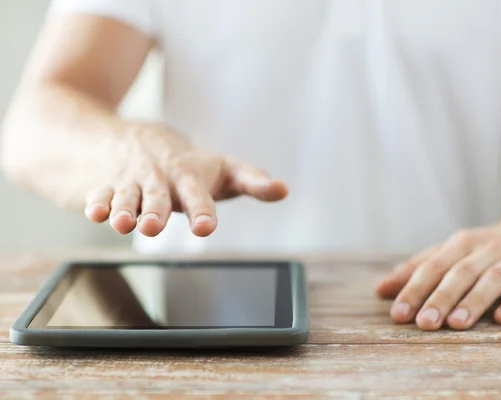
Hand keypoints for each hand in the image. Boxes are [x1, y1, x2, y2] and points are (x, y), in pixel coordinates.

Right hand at [83, 123, 287, 236]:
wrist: (135, 139)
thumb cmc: (188, 164)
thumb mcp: (222, 168)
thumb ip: (251, 180)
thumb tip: (284, 189)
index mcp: (191, 176)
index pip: (200, 195)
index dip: (203, 211)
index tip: (205, 228)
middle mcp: (161, 178)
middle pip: (158, 197)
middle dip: (155, 211)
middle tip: (154, 226)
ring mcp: (132, 181)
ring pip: (127, 196)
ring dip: (124, 210)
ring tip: (123, 223)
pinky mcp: (106, 185)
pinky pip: (99, 194)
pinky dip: (97, 203)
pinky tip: (96, 213)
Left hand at [376, 203, 500, 329]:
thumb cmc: (486, 248)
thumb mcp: (452, 251)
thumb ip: (418, 269)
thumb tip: (380, 290)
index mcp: (460, 244)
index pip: (432, 267)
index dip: (414, 290)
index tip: (398, 314)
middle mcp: (485, 250)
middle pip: (459, 273)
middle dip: (440, 298)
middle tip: (424, 323)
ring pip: (492, 280)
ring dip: (474, 301)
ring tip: (456, 324)